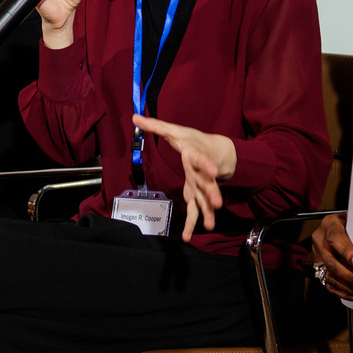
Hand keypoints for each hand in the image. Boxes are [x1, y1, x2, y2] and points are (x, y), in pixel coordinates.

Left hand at [131, 114, 235, 241]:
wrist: (218, 150)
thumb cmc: (194, 139)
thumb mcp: (175, 130)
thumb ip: (155, 126)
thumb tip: (135, 116)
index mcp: (194, 155)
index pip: (199, 159)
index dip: (206, 165)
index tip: (214, 172)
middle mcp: (200, 172)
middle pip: (207, 183)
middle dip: (212, 194)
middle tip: (218, 204)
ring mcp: (201, 185)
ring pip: (205, 200)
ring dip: (208, 213)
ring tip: (209, 226)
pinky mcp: (198, 194)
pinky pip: (197, 210)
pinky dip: (194, 222)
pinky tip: (190, 236)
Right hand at [309, 212, 352, 302]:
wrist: (342, 227)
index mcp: (330, 224)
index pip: (335, 237)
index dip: (347, 252)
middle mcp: (320, 240)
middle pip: (332, 262)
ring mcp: (318, 256)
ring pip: (330, 276)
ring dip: (351, 288)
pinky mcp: (320, 269)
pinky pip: (330, 285)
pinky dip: (346, 293)